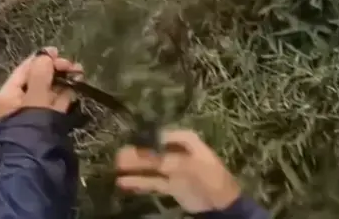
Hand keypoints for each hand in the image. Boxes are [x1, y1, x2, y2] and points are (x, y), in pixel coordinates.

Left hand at [0, 47, 82, 119]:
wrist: (41, 162)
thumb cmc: (34, 126)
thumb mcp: (36, 97)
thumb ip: (41, 74)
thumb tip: (46, 55)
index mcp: (10, 95)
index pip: (25, 69)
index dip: (42, 58)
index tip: (59, 52)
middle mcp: (21, 101)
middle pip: (40, 77)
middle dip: (57, 69)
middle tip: (74, 67)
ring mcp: (37, 111)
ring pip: (52, 88)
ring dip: (65, 79)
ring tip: (80, 75)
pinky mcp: (50, 119)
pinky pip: (58, 100)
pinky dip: (67, 93)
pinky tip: (78, 88)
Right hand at [115, 129, 240, 212]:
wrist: (222, 203)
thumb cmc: (212, 177)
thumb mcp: (194, 165)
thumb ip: (172, 160)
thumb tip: (151, 157)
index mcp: (186, 141)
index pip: (162, 136)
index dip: (148, 139)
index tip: (132, 140)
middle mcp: (177, 152)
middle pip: (153, 151)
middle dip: (137, 153)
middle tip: (118, 155)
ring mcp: (172, 169)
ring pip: (150, 166)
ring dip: (134, 167)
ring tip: (115, 166)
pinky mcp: (170, 184)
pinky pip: (152, 182)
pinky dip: (138, 182)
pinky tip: (123, 182)